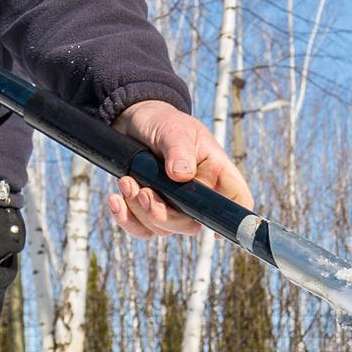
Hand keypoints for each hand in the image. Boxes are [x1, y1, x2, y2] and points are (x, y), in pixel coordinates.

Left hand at [107, 100, 252, 239]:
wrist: (134, 121)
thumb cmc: (162, 121)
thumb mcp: (173, 129)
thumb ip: (179, 150)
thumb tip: (182, 175)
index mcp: (215, 173)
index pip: (237, 199)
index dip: (233, 219)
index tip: (214, 230)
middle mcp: (198, 194)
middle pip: (193, 225)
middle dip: (164, 216)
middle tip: (143, 192)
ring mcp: (174, 205)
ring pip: (163, 229)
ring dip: (140, 211)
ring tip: (126, 182)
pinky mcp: (149, 210)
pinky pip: (141, 229)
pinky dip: (126, 219)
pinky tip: (115, 200)